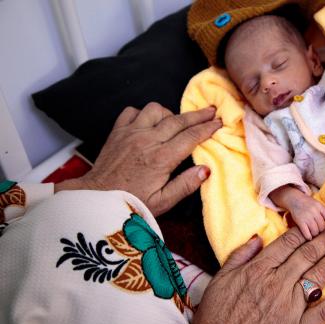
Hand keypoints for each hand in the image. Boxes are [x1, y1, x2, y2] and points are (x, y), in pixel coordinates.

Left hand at [55, 102, 221, 215]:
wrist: (96, 199)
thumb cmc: (130, 203)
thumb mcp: (162, 203)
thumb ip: (185, 185)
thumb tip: (206, 169)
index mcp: (161, 159)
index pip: (191, 137)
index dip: (207, 128)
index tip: (219, 123)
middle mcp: (147, 141)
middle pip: (179, 120)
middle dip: (198, 115)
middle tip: (212, 111)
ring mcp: (130, 133)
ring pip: (156, 110)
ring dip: (170, 113)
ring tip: (178, 121)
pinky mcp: (117, 131)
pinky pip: (132, 111)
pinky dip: (144, 113)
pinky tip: (149, 123)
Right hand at [192, 225, 324, 323]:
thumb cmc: (216, 314)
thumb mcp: (221, 279)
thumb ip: (240, 255)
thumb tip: (258, 238)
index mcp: (259, 270)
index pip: (288, 243)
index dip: (306, 231)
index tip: (318, 223)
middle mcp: (278, 284)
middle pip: (307, 255)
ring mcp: (290, 306)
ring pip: (317, 277)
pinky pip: (323, 311)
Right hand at [288, 193, 324, 239]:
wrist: (294, 200)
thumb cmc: (309, 204)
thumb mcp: (318, 205)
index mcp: (319, 206)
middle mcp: (313, 211)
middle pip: (322, 226)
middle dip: (321, 230)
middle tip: (319, 230)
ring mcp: (306, 216)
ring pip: (315, 231)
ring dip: (315, 234)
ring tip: (314, 233)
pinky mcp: (300, 221)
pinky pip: (307, 233)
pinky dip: (309, 237)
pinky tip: (309, 237)